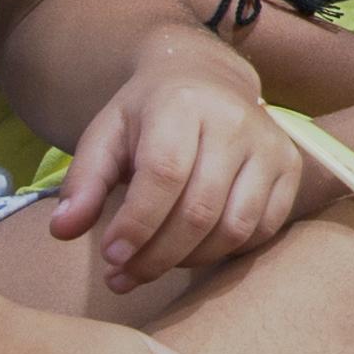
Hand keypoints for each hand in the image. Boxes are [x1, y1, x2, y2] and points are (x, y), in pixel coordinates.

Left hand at [44, 28, 304, 292]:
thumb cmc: (147, 114)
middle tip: (124, 276)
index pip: (164, 175)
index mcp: (183, 104)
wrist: (205, 78)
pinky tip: (193, 249)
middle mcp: (236, 121)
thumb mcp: (106, 134)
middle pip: (199, 210)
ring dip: (189, 261)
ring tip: (153, 264)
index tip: (110, 258)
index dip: (137, 225)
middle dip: (156, 256)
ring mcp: (270, 144)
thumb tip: (63, 232)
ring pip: (233, 227)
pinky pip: (261, 229)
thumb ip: (84, 182)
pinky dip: (225, 252)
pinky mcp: (290, 166)